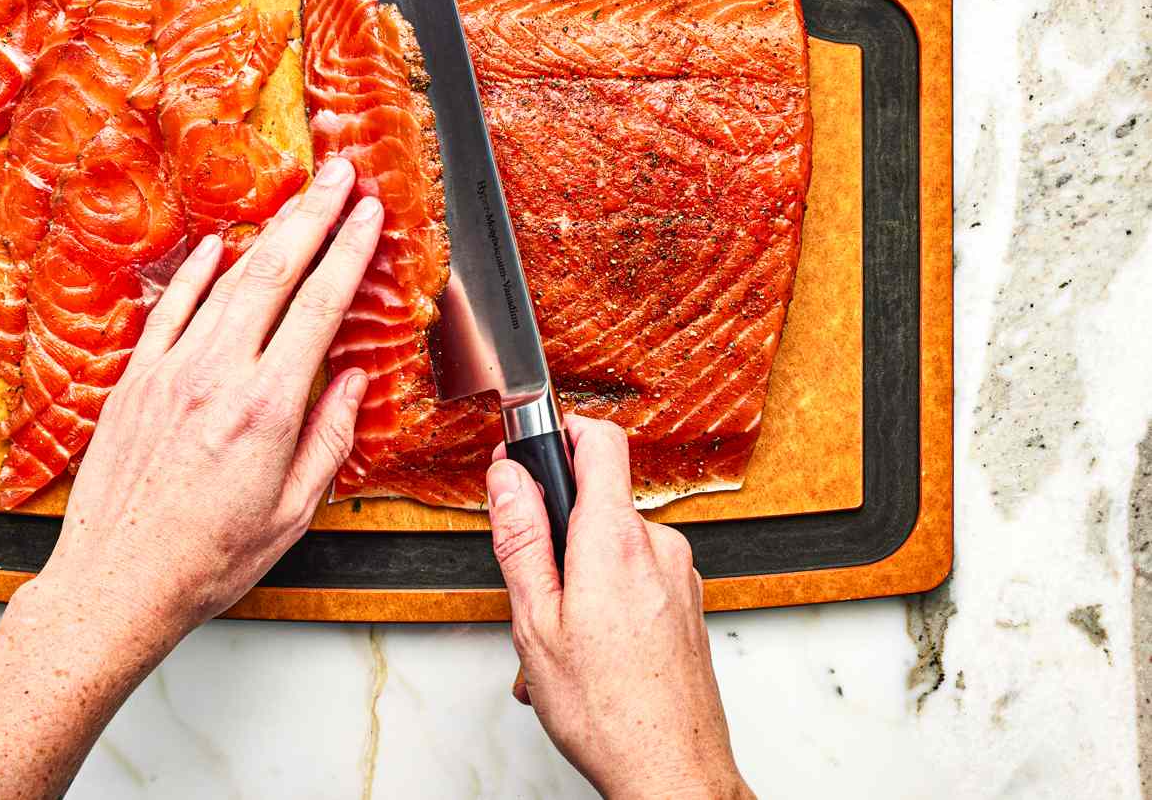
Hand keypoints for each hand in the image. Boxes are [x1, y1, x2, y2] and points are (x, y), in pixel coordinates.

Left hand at [20, 154, 381, 667]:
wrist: (117, 583)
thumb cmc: (207, 559)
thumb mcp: (293, 512)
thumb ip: (329, 439)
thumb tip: (350, 381)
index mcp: (267, 408)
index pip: (320, 306)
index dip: (350, 251)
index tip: (370, 215)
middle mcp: (217, 376)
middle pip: (275, 272)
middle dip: (315, 214)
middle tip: (341, 175)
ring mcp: (170, 371)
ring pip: (226, 280)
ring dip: (267, 232)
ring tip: (297, 199)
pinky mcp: (135, 380)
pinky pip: (169, 307)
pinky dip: (196, 270)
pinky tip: (217, 246)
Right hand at [487, 415, 750, 799]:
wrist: (673, 773)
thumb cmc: (607, 711)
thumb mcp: (536, 622)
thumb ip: (521, 539)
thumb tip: (507, 477)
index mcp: (615, 539)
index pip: (599, 438)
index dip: (561, 432)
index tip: (533, 452)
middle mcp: (658, 546)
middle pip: (599, 500)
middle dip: (559, 535)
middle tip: (535, 591)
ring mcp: (680, 574)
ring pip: (615, 546)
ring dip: (581, 578)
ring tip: (561, 639)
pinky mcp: (689, 602)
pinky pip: (638, 577)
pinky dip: (608, 600)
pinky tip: (591, 650)